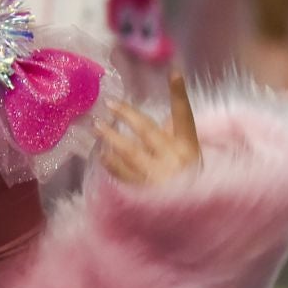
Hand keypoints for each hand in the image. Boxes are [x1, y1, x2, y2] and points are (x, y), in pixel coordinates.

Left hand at [96, 70, 202, 187]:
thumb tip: (156, 120)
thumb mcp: (189, 156)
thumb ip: (172, 138)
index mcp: (188, 147)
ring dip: (110, 137)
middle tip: (109, 104)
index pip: (184, 115)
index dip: (179, 94)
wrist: (190, 215)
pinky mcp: (142, 191)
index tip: (175, 73)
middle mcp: (173, 159)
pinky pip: (121, 172)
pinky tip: (102, 154)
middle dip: (128, 114)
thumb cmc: (188, 179)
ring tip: (96, 126)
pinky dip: (111, 162)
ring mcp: (156, 175)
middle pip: (147, 130)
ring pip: (128, 151)